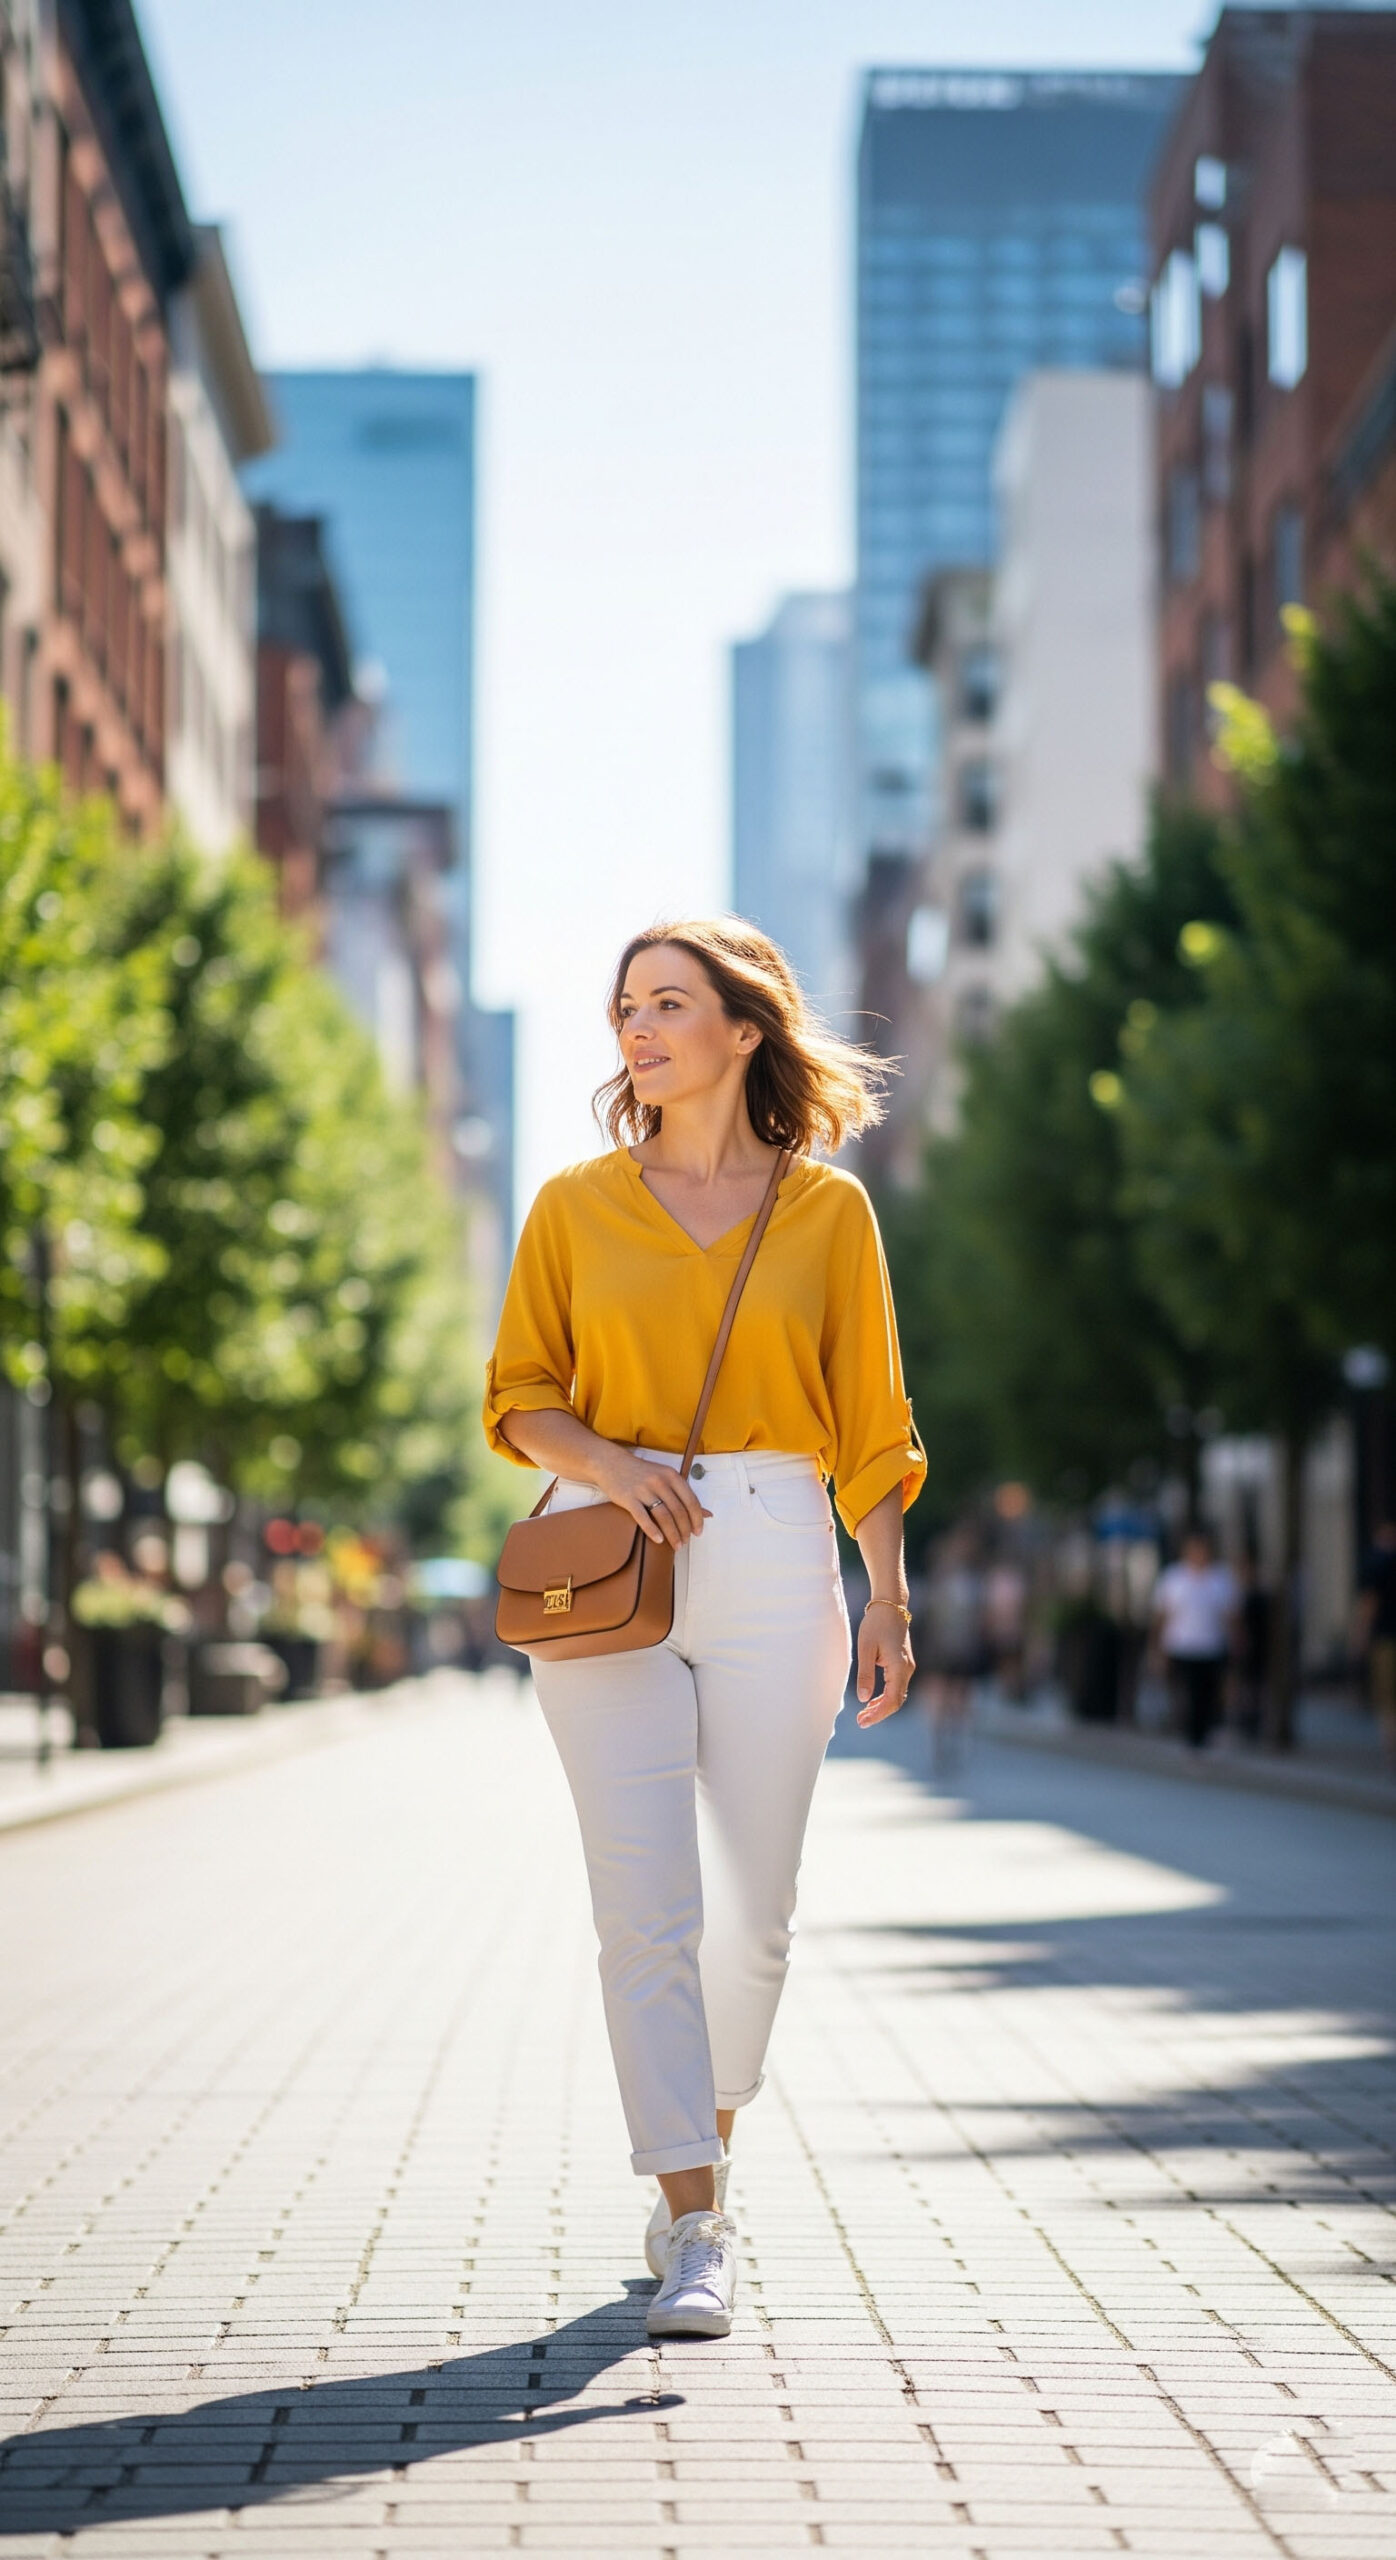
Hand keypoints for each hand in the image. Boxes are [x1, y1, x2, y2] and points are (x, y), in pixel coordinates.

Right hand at [592, 1448, 710, 1549]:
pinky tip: (658, 1540)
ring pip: (663, 1516)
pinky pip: (643, 1517)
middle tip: (685, 1542)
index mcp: (671, 1475)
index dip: (697, 1519)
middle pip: (678, 1511)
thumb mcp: (665, 1478)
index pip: (691, 1501)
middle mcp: (659, 1481)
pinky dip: (652, 1530)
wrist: (611, 1464)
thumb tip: (708, 1514)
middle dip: (684, 1530)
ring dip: (672, 1534)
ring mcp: (643, 1489)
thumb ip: (685, 1495)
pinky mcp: (628, 1498)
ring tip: (676, 1545)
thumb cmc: (642, 1473)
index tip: (698, 1532)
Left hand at [856, 1603, 913, 1725]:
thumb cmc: (876, 1624)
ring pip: (898, 1695)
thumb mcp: (866, 1648)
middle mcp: (907, 1670)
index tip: (862, 1721)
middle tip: (860, 1722)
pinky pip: (897, 1687)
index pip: (892, 1700)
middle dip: (879, 1714)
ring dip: (882, 1706)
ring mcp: (907, 1667)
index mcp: (899, 1668)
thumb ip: (865, 1674)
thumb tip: (863, 1699)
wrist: (890, 1606)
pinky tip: (872, 1701)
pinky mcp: (903, 1664)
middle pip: (896, 1701)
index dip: (878, 1714)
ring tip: (864, 1714)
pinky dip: (886, 1696)